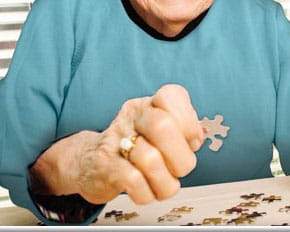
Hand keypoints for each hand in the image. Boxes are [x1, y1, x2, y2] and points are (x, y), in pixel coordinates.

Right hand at [75, 84, 204, 204]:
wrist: (90, 163)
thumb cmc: (133, 148)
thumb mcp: (159, 133)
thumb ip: (183, 131)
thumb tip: (199, 134)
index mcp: (148, 105)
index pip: (172, 95)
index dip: (189, 122)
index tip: (191, 141)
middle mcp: (132, 117)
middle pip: (162, 127)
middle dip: (181, 157)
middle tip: (179, 169)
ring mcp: (116, 140)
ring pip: (150, 160)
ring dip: (165, 182)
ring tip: (161, 183)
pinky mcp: (106, 166)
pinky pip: (134, 182)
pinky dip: (147, 193)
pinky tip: (145, 190)